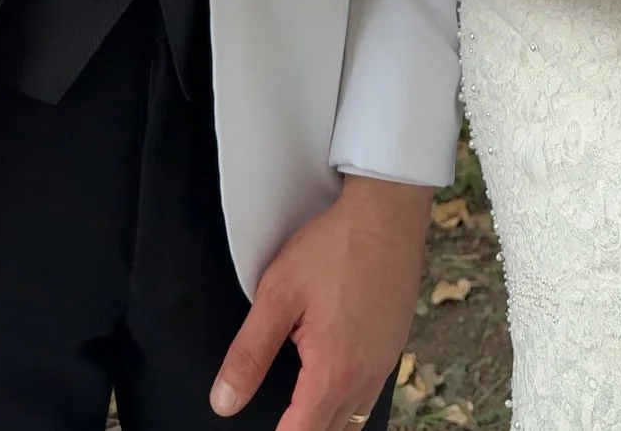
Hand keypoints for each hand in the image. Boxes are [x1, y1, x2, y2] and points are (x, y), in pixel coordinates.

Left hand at [210, 175, 431, 429]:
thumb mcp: (278, 294)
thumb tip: (225, 401)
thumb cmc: (335, 246)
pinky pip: (370, 392)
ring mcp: (386, 362)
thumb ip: (249, 353)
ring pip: (354, 418)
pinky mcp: (395, 344)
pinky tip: (332, 376)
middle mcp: (365, 378)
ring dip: (326, 420)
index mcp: (333, 372)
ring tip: (301, 405)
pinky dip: (348, 399)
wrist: (388, 211)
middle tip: (279, 414)